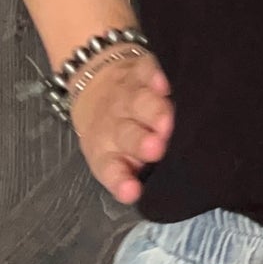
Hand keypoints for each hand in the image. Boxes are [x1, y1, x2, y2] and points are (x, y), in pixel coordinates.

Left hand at [70, 51, 174, 203]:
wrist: (96, 85)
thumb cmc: (116, 132)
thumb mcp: (118, 158)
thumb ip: (135, 175)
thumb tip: (157, 192)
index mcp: (107, 153)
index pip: (112, 170)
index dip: (121, 181)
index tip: (131, 192)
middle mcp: (116, 125)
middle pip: (128, 135)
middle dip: (140, 142)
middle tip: (155, 149)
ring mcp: (128, 96)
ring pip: (140, 104)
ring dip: (152, 112)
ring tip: (166, 121)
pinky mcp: (140, 71)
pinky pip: (148, 71)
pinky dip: (155, 76)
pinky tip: (164, 84)